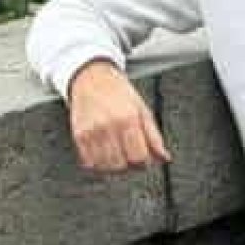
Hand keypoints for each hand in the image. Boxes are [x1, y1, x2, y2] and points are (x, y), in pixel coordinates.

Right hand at [65, 59, 169, 176]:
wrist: (92, 78)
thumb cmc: (119, 92)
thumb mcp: (143, 110)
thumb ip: (154, 137)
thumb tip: (164, 158)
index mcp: (128, 119)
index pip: (139, 157)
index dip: (144, 162)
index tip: (143, 157)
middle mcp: (109, 126)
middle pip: (122, 166)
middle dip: (128, 165)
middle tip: (129, 154)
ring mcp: (92, 132)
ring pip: (105, 167)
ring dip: (113, 166)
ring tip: (117, 152)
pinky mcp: (79, 136)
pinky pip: (89, 162)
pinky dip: (98, 163)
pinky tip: (104, 151)